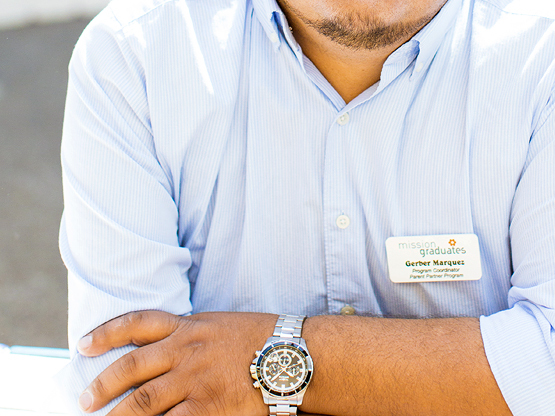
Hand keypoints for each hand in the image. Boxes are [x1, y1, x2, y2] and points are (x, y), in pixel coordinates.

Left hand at [76, 310, 276, 415]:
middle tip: (85, 400)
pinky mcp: (208, 407)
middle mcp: (187, 351)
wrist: (295, 355)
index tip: (83, 345)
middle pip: (131, 368)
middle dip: (102, 386)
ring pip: (141, 402)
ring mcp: (195, 380)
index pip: (138, 323)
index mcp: (190, 327)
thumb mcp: (221, 326)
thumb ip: (190, 335)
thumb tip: (159, 350)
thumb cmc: (262, 340)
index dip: (107, 333)